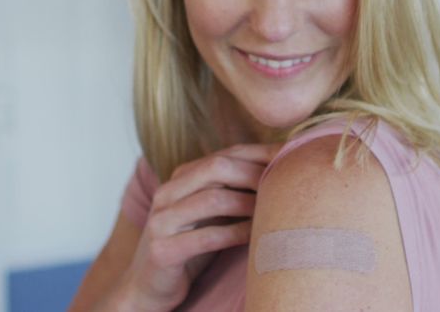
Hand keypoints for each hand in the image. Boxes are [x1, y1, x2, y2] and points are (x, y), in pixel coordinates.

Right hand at [114, 142, 280, 311]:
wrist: (149, 286)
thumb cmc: (189, 247)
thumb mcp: (210, 214)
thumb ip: (232, 191)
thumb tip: (279, 171)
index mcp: (179, 178)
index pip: (224, 154)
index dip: (258, 153)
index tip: (290, 156)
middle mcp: (167, 193)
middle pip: (216, 168)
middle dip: (255, 173)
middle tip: (285, 182)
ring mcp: (161, 221)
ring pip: (213, 199)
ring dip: (249, 202)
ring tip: (275, 208)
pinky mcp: (163, 250)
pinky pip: (207, 237)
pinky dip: (236, 233)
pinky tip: (256, 234)